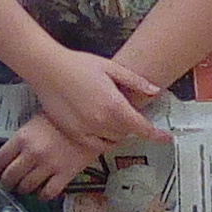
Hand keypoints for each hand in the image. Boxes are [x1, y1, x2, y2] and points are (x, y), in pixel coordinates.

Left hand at [0, 115, 98, 198]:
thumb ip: (24, 135)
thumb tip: (13, 148)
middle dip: (7, 184)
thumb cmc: (66, 117)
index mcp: (23, 137)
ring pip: (26, 187)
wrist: (94, 121)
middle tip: (7, 185)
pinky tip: (42, 193)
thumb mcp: (38, 119)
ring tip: (24, 188)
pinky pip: (48, 192)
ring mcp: (49, 166)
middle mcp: (33, 153)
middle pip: (10, 177)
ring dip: (23, 190)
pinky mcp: (65, 174)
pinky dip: (42, 196)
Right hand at [24, 48, 162, 157]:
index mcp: (114, 105)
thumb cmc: (77, 64)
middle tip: (128, 111)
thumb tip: (154, 91)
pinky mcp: (73, 133)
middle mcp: (101, 121)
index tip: (166, 137)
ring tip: (111, 116)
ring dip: (118, 133)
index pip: (142, 128)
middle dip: (133, 125)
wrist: (46, 68)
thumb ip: (135, 82)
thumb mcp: (111, 68)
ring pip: (113, 141)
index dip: (157, 135)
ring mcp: (86, 130)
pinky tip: (99, 127)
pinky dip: (102, 140)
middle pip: (128, 133)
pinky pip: (94, 146)